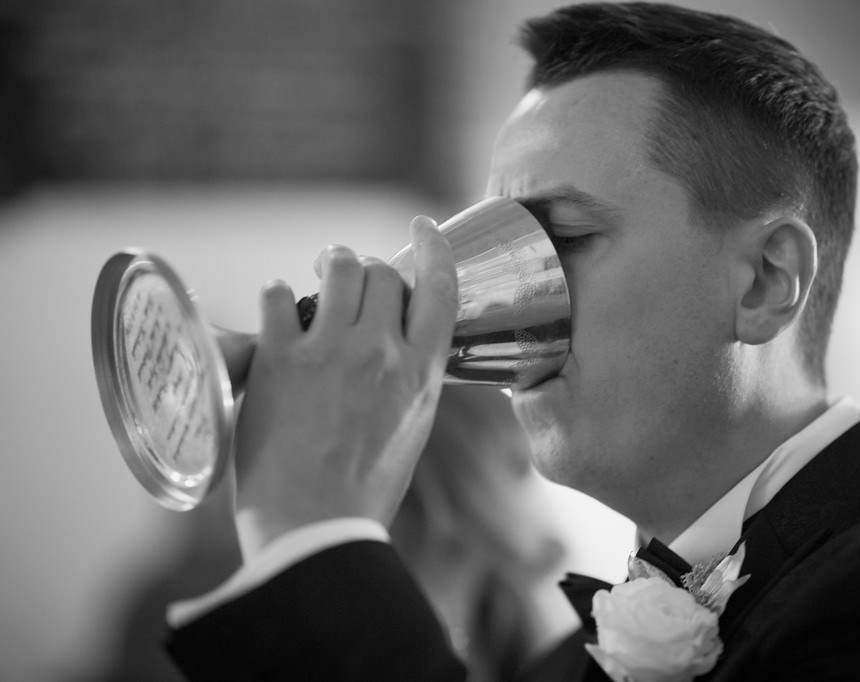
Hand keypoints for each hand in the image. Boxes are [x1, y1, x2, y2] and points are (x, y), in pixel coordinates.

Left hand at [232, 216, 457, 555]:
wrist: (313, 527)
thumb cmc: (363, 491)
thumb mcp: (410, 430)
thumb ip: (409, 383)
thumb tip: (397, 353)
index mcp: (422, 374)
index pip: (440, 288)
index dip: (433, 248)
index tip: (422, 227)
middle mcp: (382, 352)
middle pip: (384, 273)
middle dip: (369, 268)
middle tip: (351, 273)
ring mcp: (330, 352)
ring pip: (339, 268)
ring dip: (331, 263)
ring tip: (320, 271)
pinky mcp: (280, 359)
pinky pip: (280, 295)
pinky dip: (279, 294)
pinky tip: (278, 306)